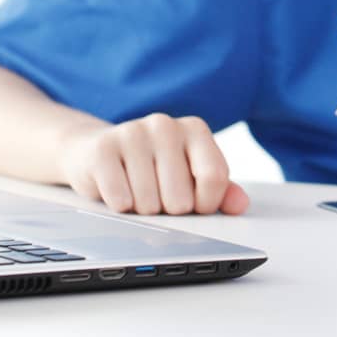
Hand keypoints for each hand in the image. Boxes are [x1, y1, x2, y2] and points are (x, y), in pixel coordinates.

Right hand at [57, 114, 248, 215]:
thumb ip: (219, 190)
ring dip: (142, 210)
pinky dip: (119, 206)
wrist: (96, 151)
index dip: (205, 205)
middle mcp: (165, 124)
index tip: (194, 206)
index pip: (214, 178)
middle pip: (180, 199)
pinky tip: (117, 189)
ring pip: (149, 204)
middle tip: (157, 195)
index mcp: (194, 129)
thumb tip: (240, 204)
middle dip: (169, 211)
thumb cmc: (151, 168)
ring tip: (135, 191)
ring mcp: (132, 132)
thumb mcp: (188, 176)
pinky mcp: (103, 148)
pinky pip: (120, 200)